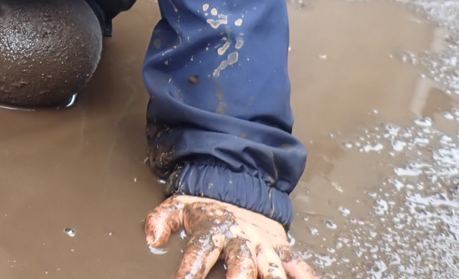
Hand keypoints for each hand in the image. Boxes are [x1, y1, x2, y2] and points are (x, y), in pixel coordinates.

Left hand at [145, 195, 319, 278]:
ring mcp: (266, 246)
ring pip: (274, 269)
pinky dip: (306, 278)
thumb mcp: (178, 207)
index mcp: (214, 228)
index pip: (200, 253)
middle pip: (242, 263)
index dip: (190, 271)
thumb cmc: (208, 210)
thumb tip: (153, 238)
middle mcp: (242, 239)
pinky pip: (302, 268)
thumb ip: (161, 219)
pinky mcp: (285, 250)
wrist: (240, 188)